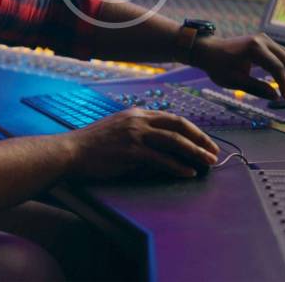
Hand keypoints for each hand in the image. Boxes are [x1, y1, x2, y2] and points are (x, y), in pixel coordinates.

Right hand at [64, 108, 218, 179]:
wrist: (71, 151)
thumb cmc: (94, 145)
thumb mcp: (119, 129)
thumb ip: (140, 132)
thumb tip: (163, 147)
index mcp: (136, 113)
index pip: (171, 117)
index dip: (191, 129)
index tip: (204, 140)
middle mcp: (138, 119)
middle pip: (178, 125)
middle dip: (199, 138)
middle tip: (213, 151)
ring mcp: (134, 134)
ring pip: (173, 141)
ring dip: (194, 152)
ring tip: (208, 162)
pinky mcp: (130, 151)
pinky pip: (161, 159)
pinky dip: (177, 167)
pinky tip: (189, 172)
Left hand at [192, 33, 284, 100]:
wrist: (209, 51)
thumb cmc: (218, 66)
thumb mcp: (234, 80)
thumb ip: (256, 88)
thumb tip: (276, 97)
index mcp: (254, 48)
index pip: (277, 67)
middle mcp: (262, 40)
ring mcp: (265, 39)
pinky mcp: (265, 42)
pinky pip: (283, 54)